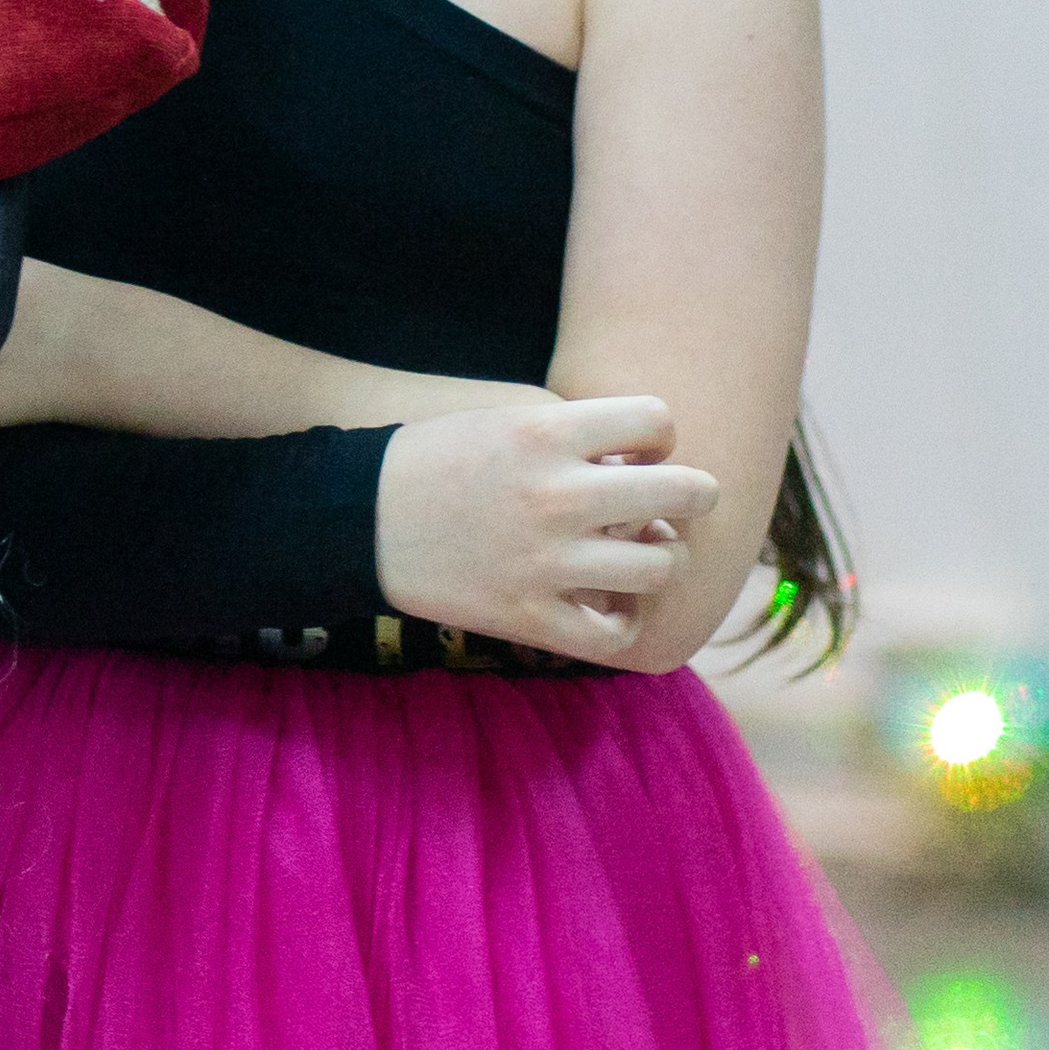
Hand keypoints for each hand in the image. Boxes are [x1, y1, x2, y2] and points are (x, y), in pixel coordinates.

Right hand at [372, 392, 719, 664]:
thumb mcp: (499, 418)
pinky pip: (614, 632)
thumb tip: (645, 459)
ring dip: (662, 558)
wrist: (355, 517)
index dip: (660, 434)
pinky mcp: (528, 616)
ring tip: (641, 551)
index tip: (643, 448)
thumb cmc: (432, 457)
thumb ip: (574, 431)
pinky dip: (623, 620)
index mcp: (545, 434)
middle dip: (695, 493)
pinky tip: (608, 601)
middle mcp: (556, 496)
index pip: (657, 420)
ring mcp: (546, 562)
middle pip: (682, 492)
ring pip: (660, 566)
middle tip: (683, 498)